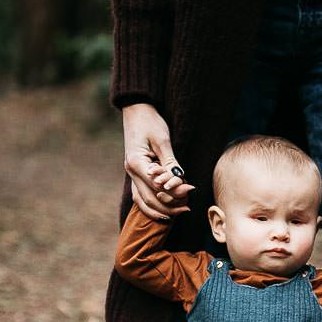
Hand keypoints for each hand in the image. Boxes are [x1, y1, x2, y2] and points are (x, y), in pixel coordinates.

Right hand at [122, 103, 194, 220]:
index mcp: (136, 163)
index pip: (157, 186)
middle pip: (149, 198)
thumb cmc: (150, 122)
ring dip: (161, 209)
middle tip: (188, 207)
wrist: (137, 111)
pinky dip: (152, 205)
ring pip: (143, 201)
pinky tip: (165, 211)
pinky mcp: (136, 173)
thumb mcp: (163, 140)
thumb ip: (169, 162)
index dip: (174, 191)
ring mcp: (131, 174)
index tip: (191, 189)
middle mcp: (131, 171)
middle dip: (169, 205)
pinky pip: (141, 195)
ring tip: (180, 211)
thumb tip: (179, 180)